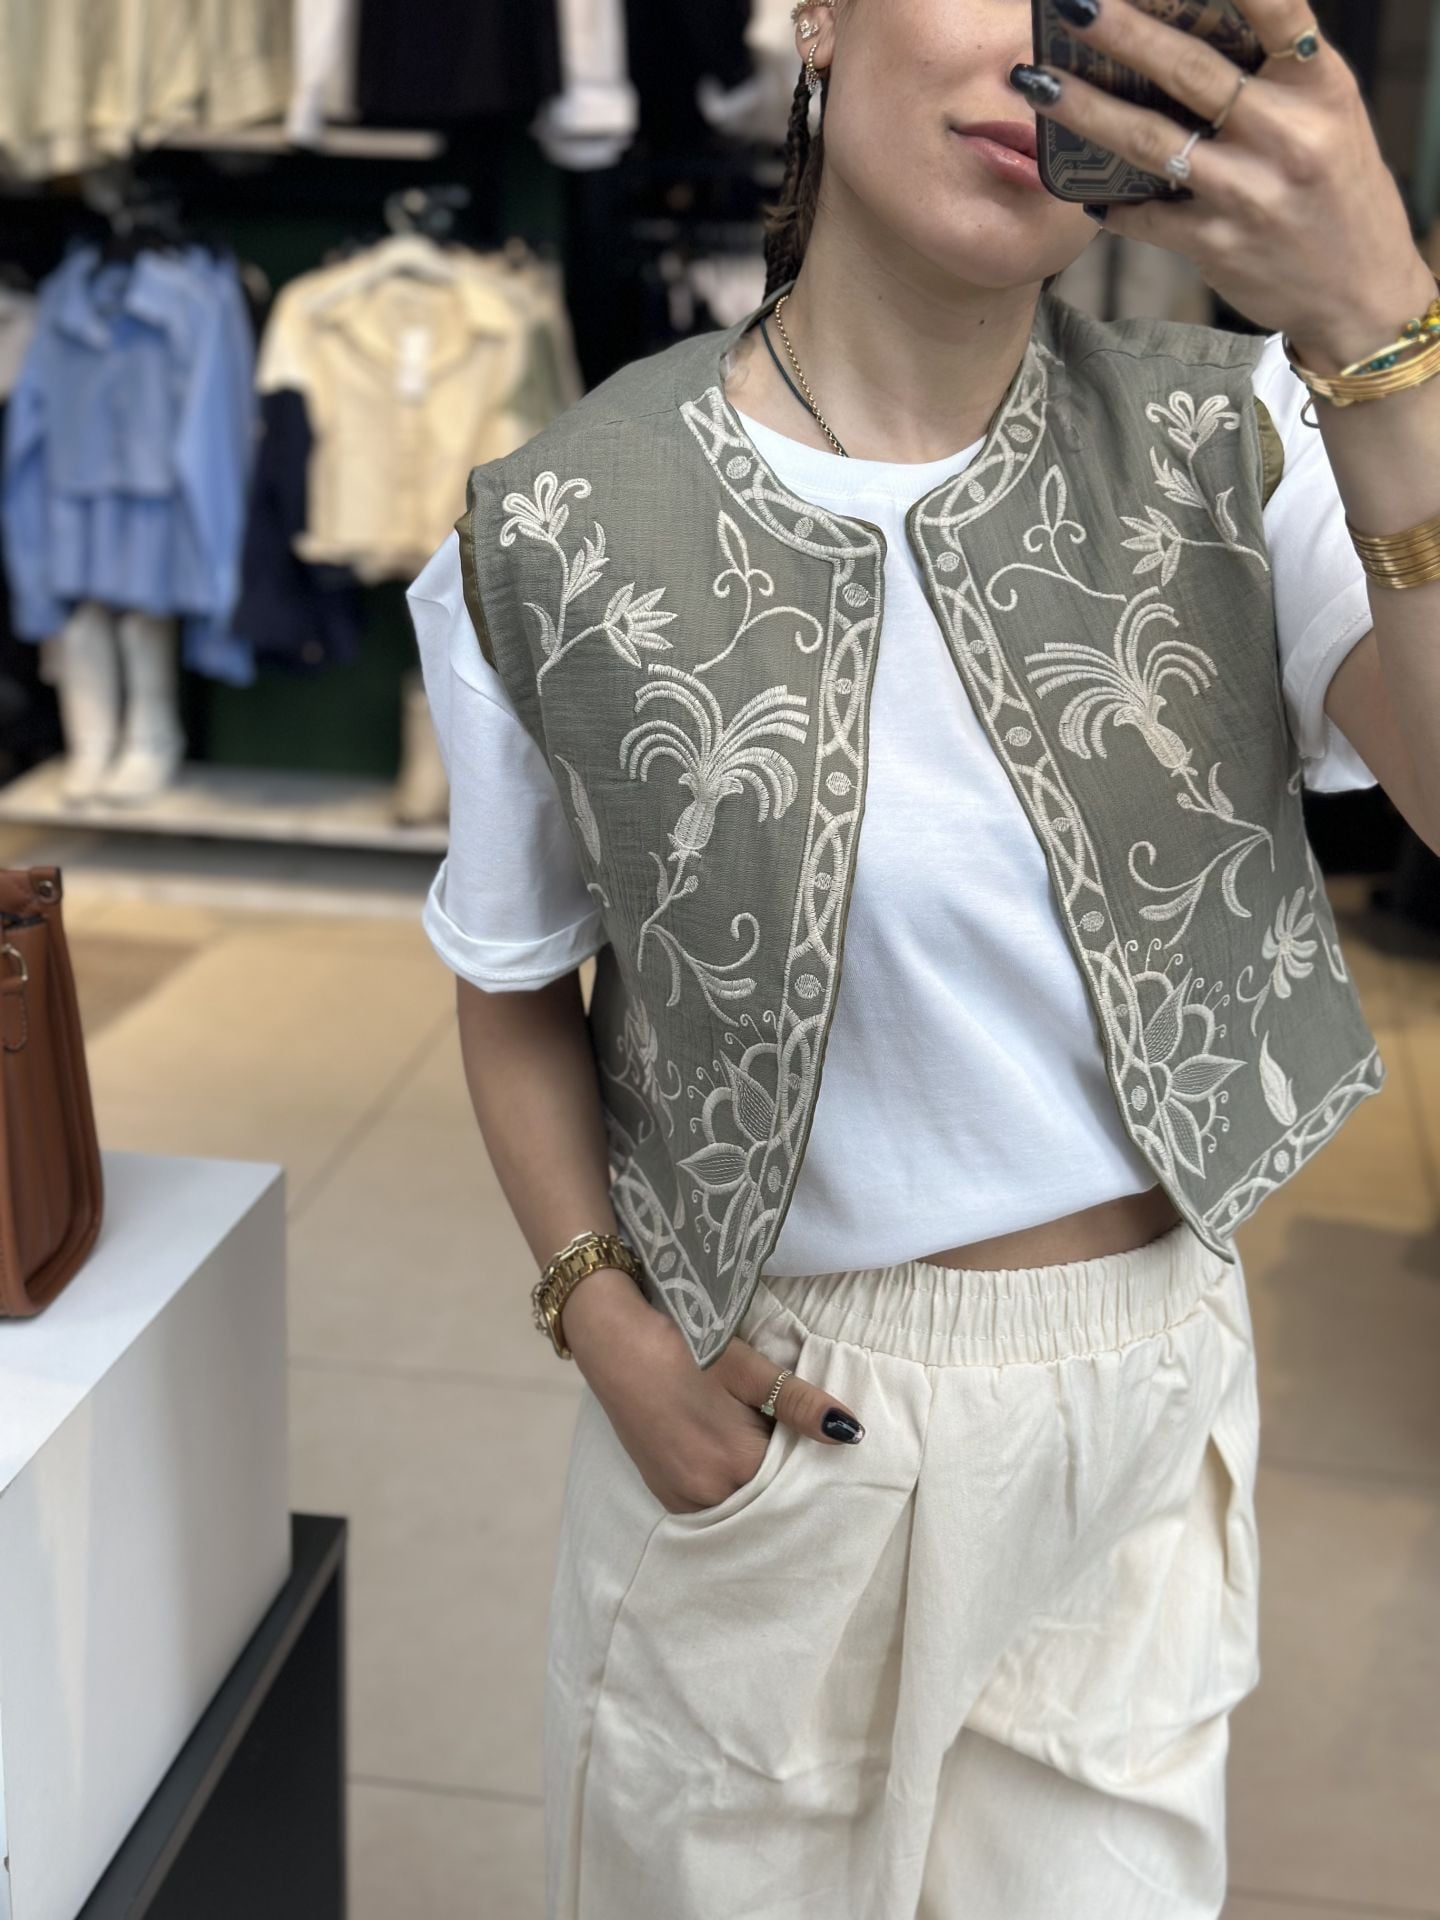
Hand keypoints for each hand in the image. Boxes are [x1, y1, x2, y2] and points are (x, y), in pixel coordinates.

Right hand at [564, 1269, 866, 1515]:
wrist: (616, 1345)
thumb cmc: (684, 1349)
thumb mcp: (748, 1370)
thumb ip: (800, 1405)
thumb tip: (850, 1432)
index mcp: (736, 1465)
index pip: (795, 1481)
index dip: (809, 1459)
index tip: (815, 1438)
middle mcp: (709, 1495)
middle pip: (768, 1498)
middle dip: (785, 1477)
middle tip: (789, 1438)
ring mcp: (682, 1499)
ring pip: (740, 1505)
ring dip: (756, 1484)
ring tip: (759, 1442)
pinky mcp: (664, 1495)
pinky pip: (712, 1505)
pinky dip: (729, 1488)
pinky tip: (730, 1456)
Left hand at [1014, 0, 1435, 370]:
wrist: (1359, 292)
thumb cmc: (1337, 189)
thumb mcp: (1328, 115)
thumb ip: (1275, 73)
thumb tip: (1193, 26)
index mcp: (1320, 85)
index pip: (1277, 10)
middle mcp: (1286, 133)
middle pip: (1189, 69)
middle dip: (1121, 32)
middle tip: (1069, 5)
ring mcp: (1249, 192)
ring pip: (1151, 140)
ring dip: (1085, 110)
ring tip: (1038, 84)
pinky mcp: (1217, 244)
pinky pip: (1145, 215)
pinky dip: (1109, 200)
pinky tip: (1080, 187)